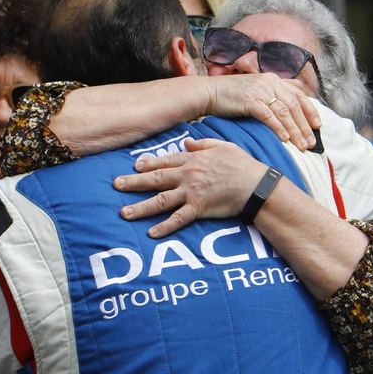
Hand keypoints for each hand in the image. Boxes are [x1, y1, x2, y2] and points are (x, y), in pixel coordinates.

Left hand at [114, 138, 267, 237]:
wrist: (256, 185)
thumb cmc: (243, 165)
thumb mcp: (223, 146)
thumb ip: (203, 143)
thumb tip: (187, 141)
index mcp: (193, 159)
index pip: (165, 161)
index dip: (147, 163)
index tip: (134, 166)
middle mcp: (188, 175)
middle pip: (155, 179)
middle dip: (134, 182)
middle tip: (116, 185)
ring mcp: (192, 192)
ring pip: (160, 200)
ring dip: (141, 207)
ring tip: (124, 213)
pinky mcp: (199, 208)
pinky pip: (178, 219)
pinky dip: (164, 227)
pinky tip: (151, 233)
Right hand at [201, 73, 320, 149]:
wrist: (208, 92)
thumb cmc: (231, 95)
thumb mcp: (255, 90)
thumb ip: (271, 95)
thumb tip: (288, 108)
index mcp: (273, 79)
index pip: (299, 94)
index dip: (311, 110)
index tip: (318, 125)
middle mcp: (270, 82)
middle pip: (295, 105)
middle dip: (305, 125)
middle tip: (312, 142)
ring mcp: (260, 90)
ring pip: (285, 112)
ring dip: (296, 130)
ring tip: (302, 145)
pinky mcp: (250, 100)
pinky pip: (269, 116)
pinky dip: (279, 128)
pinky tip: (285, 139)